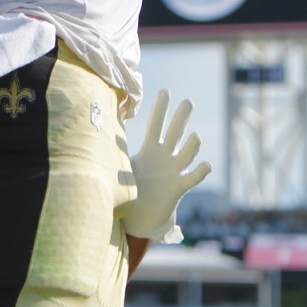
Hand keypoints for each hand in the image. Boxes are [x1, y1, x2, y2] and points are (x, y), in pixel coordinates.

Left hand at [122, 89, 211, 241]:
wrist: (141, 215)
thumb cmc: (132, 186)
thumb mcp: (123, 166)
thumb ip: (115, 152)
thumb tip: (100, 133)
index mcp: (150, 149)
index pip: (156, 125)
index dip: (160, 109)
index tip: (165, 91)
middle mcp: (165, 156)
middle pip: (175, 132)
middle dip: (181, 117)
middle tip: (188, 101)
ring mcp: (174, 170)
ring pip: (188, 153)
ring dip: (192, 145)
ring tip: (194, 136)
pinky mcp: (179, 187)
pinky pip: (193, 177)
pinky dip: (200, 172)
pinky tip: (205, 165)